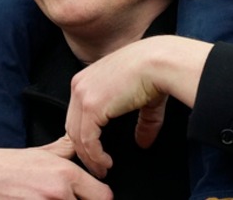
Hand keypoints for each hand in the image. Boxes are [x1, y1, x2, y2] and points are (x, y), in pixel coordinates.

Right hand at [0, 136, 111, 198]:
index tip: (89, 197)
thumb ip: (63, 151)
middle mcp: (59, 193)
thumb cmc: (0, 166)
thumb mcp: (37, 152)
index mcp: (65, 175)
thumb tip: (78, 145)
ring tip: (43, 199)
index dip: (97, 198)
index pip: (103, 196)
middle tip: (64, 199)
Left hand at [64, 36, 212, 177]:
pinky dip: (95, 156)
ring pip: (77, 136)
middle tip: (98, 167)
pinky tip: (105, 163)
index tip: (96, 153)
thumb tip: (143, 142)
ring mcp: (83, 95)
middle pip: (73, 126)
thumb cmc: (155, 71)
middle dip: (84, 150)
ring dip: (89, 158)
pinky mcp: (91, 106)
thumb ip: (141, 122)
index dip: (85, 136)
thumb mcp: (144, 101)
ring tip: (102, 170)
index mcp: (87, 79)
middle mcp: (79, 85)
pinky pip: (87, 140)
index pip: (76, 114)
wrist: (159, 62)